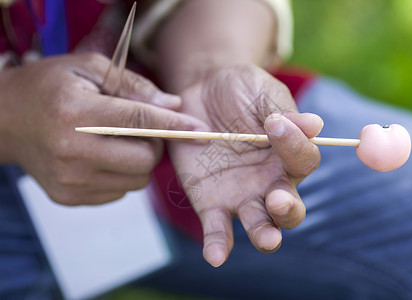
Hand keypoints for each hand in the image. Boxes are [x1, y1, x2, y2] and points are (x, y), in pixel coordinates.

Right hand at [0, 53, 206, 204]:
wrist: (7, 120)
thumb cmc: (52, 87)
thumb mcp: (89, 68)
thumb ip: (134, 85)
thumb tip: (174, 105)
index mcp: (75, 113)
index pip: (139, 121)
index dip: (175, 125)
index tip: (201, 129)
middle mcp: (71, 151)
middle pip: (144, 160)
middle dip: (154, 145)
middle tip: (142, 129)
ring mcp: (69, 180)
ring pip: (136, 180)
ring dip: (139, 161)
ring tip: (118, 141)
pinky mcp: (68, 197)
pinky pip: (119, 192)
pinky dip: (122, 175)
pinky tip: (103, 157)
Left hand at [169, 64, 322, 265]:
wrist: (199, 93)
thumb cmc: (238, 90)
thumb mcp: (259, 91)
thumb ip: (282, 108)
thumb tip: (315, 125)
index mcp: (288, 153)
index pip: (303, 160)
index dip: (295, 146)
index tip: (276, 124)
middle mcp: (270, 181)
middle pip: (289, 207)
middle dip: (288, 210)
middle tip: (278, 200)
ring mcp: (241, 196)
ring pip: (260, 224)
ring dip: (265, 233)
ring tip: (266, 237)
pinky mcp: (211, 203)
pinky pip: (217, 229)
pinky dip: (218, 245)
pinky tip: (216, 257)